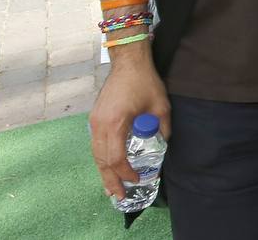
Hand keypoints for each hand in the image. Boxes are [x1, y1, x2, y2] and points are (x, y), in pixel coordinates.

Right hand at [89, 57, 169, 200]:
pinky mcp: (94, 118)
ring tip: (111, 188)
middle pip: (101, 160)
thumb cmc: (145, 82)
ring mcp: (94, 122)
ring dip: (104, 171)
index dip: (126, 172)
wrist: (128, 62)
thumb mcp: (161, 106)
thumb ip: (162, 128)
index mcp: (115, 123)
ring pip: (96, 154)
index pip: (116, 158)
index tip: (138, 178)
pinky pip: (96, 144)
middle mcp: (100, 125)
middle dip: (110, 180)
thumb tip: (163, 145)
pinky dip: (101, 158)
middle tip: (120, 196)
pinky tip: (108, 166)